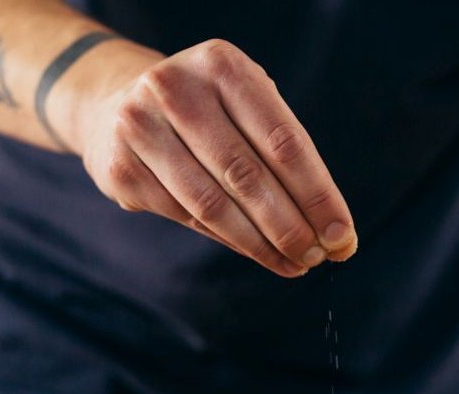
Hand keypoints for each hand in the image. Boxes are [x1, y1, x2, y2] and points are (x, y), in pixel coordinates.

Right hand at [74, 39, 356, 277]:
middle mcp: (174, 89)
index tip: (343, 235)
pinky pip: (186, 216)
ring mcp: (140, 127)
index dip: (317, 194)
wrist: (116, 104)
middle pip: (247, 175)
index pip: (282, 141)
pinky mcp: (121, 168)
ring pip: (213, 204)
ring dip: (261, 243)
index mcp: (220, 65)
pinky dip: (228, 239)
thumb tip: (334, 231)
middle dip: (290, 226)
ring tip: (294, 264)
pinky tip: (256, 252)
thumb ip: (286, 156)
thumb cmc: (207, 111)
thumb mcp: (245, 106)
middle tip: (318, 257)